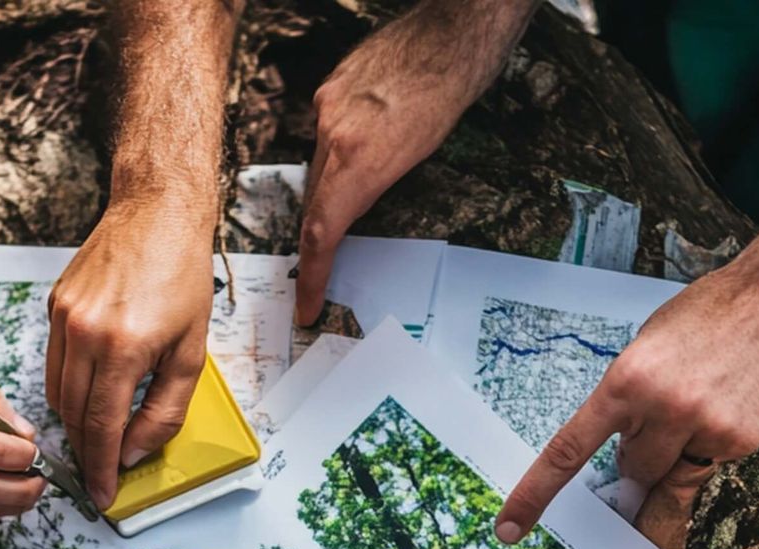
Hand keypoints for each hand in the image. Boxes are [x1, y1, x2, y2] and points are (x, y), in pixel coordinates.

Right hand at [47, 202, 212, 509]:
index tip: (102, 494)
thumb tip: (133, 451)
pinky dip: (69, 388)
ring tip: (97, 438)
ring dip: (75, 423)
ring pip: (57, 393)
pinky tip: (91, 392)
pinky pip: (54, 363)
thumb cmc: (181, 277)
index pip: (102, 428)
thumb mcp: (191, 354)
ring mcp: (63, 318)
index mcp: (122, 348)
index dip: (101, 468)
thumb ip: (163, 410)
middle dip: (87, 452)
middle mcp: (84, 334)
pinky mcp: (54, 306)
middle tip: (101, 473)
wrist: (157, 214)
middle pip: (74, 416)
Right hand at [295, 3, 530, 324]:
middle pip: (316, 202)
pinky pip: (324, 132)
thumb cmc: (450, 92)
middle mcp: (336, 135)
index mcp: (361, 162)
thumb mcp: (422, 157)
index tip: (307, 306)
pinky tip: (364, 139)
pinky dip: (338, 148)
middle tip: (324, 267)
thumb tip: (356, 209)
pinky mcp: (329, 88)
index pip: (323, 233)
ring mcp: (328, 109)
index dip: (312, 276)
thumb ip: (378, 186)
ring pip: (318, 166)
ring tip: (360, 189)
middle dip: (321, 236)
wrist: (451, 33)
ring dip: (332, 188)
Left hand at [495, 252, 758, 547]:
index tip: (509, 529)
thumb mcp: (644, 348)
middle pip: (631, 470)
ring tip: (699, 404)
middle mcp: (665, 409)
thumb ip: (625, 401)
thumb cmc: (703, 319)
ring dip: (672, 456)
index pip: (569, 451)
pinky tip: (729, 405)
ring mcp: (707, 428)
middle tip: (663, 415)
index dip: (535, 494)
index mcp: (626, 382)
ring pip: (668, 476)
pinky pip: (708, 467)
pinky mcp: (742, 442)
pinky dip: (711, 446)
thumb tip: (617, 453)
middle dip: (638, 454)